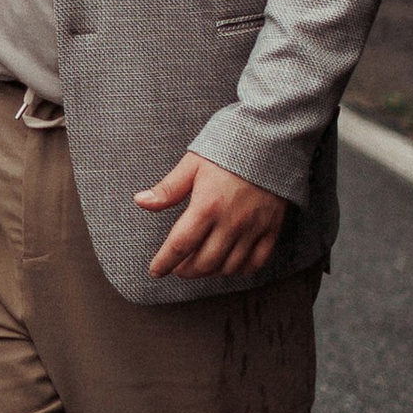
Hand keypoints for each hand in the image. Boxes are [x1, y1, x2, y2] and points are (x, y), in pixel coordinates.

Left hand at [135, 151, 289, 280]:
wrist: (271, 139)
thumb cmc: (229, 148)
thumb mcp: (193, 164)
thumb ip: (168, 189)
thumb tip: (140, 201)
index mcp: (206, 207)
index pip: (180, 245)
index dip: (164, 262)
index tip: (155, 271)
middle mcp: (230, 223)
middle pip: (203, 262)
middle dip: (185, 270)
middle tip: (177, 268)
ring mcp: (253, 228)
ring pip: (228, 267)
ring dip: (210, 272)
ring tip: (199, 267)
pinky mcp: (272, 229)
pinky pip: (256, 262)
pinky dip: (240, 270)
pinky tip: (229, 265)